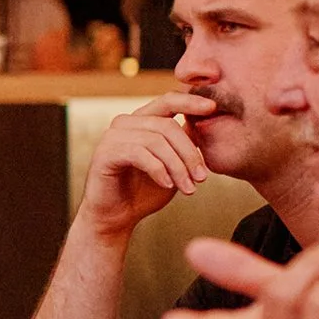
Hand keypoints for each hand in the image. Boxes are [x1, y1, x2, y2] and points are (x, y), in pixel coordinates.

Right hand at [74, 92, 215, 241]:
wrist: (116, 218)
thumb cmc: (144, 192)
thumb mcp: (173, 165)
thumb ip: (184, 143)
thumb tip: (205, 122)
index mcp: (141, 121)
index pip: (167, 100)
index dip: (190, 101)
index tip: (213, 108)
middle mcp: (124, 124)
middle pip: (166, 125)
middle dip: (189, 153)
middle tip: (202, 177)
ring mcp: (112, 137)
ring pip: (155, 141)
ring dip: (177, 167)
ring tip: (188, 188)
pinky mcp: (105, 154)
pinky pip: (139, 155)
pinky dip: (158, 170)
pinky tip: (167, 185)